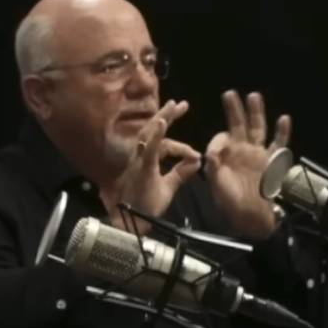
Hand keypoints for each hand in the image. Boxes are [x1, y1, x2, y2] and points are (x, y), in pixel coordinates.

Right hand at [106, 100, 202, 227]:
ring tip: (172, 106)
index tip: (196, 154)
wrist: (131, 223)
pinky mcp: (140, 168)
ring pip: (148, 135)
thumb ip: (180, 173)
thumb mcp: (168, 187)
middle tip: (181, 103)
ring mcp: (139, 162)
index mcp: (148, 161)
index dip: (180, 145)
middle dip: (167, 116)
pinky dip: (155, 136)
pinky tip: (162, 123)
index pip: (163, 144)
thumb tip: (196, 161)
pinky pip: (147, 149)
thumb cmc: (145, 206)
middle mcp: (141, 157)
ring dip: (161, 119)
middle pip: (153, 131)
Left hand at [202, 90, 290, 239]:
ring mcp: (257, 154)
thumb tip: (213, 152)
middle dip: (234, 110)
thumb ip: (214, 168)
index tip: (218, 152)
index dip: (218, 142)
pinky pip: (278, 144)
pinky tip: (284, 119)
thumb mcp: (217, 185)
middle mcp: (241, 150)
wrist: (249, 217)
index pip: (221, 139)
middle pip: (238, 125)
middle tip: (229, 94)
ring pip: (258, 128)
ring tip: (254, 96)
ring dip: (256, 113)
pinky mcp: (271, 161)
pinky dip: (282, 132)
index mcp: (225, 155)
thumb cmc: (230, 202)